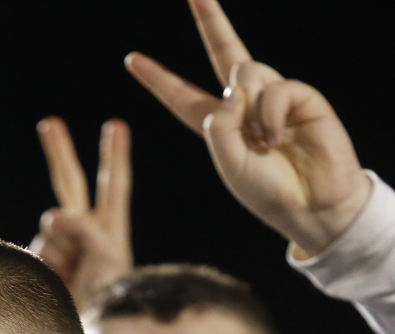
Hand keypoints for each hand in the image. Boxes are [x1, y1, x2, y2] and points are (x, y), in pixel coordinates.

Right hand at [29, 117, 132, 310]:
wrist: (88, 330)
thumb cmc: (108, 295)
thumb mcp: (107, 251)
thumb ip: (82, 224)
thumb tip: (49, 215)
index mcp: (110, 229)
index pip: (114, 185)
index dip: (114, 155)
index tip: (116, 126)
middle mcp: (82, 231)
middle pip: (69, 183)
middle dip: (58, 152)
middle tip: (49, 123)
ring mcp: (57, 245)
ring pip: (53, 224)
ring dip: (66, 250)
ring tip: (76, 278)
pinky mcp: (39, 260)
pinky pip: (42, 246)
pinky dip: (52, 262)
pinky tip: (61, 281)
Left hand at [125, 0, 370, 256]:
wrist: (310, 205)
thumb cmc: (267, 191)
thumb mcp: (228, 163)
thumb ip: (219, 125)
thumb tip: (234, 87)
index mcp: (218, 124)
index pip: (182, 95)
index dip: (158, 78)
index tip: (131, 59)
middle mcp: (245, 104)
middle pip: (224, 52)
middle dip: (210, 20)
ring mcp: (274, 97)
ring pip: (245, 73)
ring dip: (249, 107)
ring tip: (264, 141)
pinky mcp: (302, 96)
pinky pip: (274, 88)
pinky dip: (270, 114)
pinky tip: (278, 138)